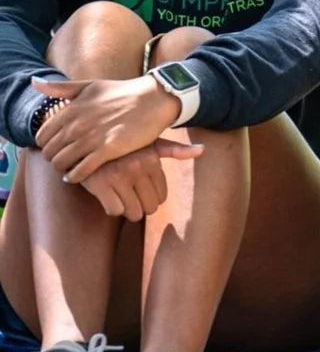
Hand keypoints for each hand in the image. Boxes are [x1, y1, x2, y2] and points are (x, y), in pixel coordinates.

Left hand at [33, 74, 181, 183]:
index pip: (42, 135)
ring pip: (63, 162)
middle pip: (50, 151)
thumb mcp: (89, 86)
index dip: (46, 145)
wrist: (153, 99)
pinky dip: (76, 176)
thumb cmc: (122, 92)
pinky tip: (79, 176)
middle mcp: (78, 124)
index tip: (56, 147)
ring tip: (70, 169)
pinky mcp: (108, 149)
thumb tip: (34, 82)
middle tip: (63, 161)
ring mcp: (92, 137)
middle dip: (53, 158)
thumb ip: (61, 87)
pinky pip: (82, 170)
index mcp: (71, 109)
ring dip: (63, 169)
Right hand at [76, 139, 204, 220]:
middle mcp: (138, 167)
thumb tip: (202, 150)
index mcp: (152, 159)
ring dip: (127, 210)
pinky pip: (114, 211)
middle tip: (131, 198)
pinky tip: (108, 196)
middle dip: (141, 207)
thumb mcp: (149, 142)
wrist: (85, 138)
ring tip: (120, 198)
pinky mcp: (100, 184)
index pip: (162, 196)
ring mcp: (119, 176)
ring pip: (133, 213)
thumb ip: (175, 150)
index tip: (141, 190)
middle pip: (150, 208)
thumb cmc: (123, 144)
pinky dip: (112, 208)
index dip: (152, 198)